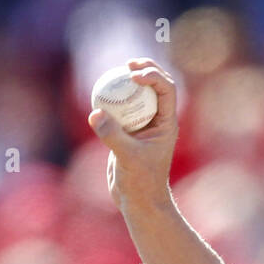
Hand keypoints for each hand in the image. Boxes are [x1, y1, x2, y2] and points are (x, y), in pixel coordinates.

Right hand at [87, 58, 178, 210]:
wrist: (137, 200)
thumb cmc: (140, 182)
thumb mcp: (127, 158)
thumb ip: (112, 135)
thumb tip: (95, 113)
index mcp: (167, 124)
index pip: (167, 90)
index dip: (154, 76)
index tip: (133, 75)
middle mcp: (157, 121)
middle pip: (157, 86)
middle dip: (147, 69)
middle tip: (129, 64)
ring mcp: (142, 125)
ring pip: (139, 94)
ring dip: (129, 80)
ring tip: (115, 71)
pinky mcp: (127, 131)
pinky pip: (121, 106)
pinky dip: (112, 96)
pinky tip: (99, 91)